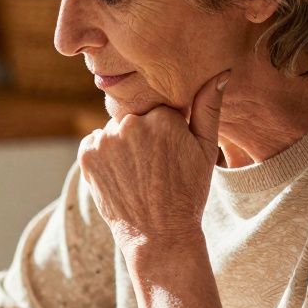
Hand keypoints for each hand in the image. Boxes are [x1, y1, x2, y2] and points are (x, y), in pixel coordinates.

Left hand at [79, 70, 228, 251]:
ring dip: (120, 146)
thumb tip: (220, 72)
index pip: (158, 109)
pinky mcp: (87, 155)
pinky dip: (102, 156)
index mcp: (163, 116)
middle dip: (141, 136)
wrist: (158, 235)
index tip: (168, 155)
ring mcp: (106, 140)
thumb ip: (209, 107)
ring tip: (136, 174)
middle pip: (134, 118)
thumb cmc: (187, 193)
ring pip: (113, 131)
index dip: (164, 132)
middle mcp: (131, 123)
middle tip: (152, 168)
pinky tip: (119, 176)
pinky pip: (94, 143)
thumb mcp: (205, 150)